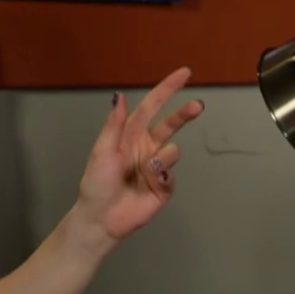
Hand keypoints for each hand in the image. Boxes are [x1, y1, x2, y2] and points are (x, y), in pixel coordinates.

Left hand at [73, 68, 202, 243]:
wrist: (101, 219)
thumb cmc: (96, 184)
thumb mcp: (102, 151)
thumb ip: (114, 125)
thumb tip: (121, 96)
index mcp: (131, 135)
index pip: (151, 107)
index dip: (167, 89)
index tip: (185, 74)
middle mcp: (147, 147)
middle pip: (170, 124)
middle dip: (184, 114)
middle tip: (197, 106)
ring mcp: (158, 167)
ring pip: (172, 151)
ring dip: (162, 158)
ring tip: (146, 171)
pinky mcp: (165, 187)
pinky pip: (171, 175)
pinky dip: (162, 177)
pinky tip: (151, 185)